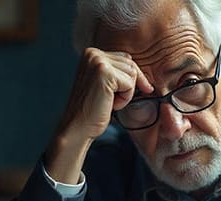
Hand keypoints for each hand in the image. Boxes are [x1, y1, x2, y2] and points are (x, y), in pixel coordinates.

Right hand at [44, 48, 152, 183]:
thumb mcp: (105, 85)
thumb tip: (142, 72)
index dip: (133, 77)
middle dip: (128, 85)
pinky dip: (125, 98)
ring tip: (108, 101)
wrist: (77, 126)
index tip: (143, 88)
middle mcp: (93, 53)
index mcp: (91, 53)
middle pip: (131, 64)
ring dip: (126, 93)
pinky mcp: (104, 73)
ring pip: (132, 74)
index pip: (125, 58)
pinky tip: (110, 104)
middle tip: (111, 100)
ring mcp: (97, 61)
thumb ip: (117, 72)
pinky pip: (130, 84)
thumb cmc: (93, 109)